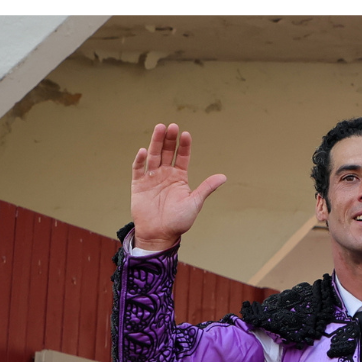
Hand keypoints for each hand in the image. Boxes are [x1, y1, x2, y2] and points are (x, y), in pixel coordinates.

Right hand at [130, 125, 226, 248]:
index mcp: (179, 177)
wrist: (159, 235)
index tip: (186, 135)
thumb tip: (223, 177)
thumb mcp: (195, 203)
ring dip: (155, 142)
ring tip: (159, 128)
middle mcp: (165, 174)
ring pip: (153, 156)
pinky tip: (144, 151)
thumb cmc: (178, 221)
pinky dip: (140, 160)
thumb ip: (206, 188)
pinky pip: (138, 169)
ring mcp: (151, 178)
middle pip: (167, 152)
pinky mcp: (139, 184)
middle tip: (171, 126)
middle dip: (169, 139)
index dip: (184, 145)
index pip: (182, 156)